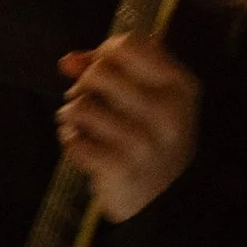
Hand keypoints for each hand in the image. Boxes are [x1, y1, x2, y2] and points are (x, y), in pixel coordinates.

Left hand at [56, 33, 198, 222]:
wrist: (164, 201)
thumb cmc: (151, 138)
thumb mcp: (147, 98)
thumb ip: (110, 70)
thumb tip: (66, 61)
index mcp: (180, 86)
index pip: (129, 44)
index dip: (104, 52)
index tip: (100, 69)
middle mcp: (167, 112)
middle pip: (100, 72)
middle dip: (83, 84)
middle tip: (86, 101)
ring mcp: (144, 143)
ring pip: (81, 106)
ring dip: (71, 114)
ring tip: (81, 125)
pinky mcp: (120, 168)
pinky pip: (74, 139)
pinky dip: (70, 140)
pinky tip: (83, 145)